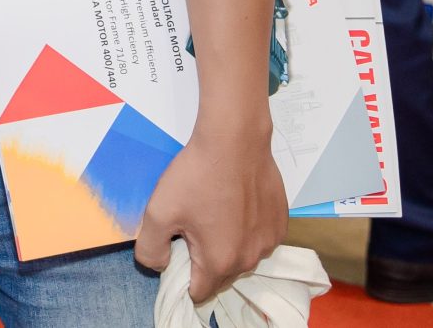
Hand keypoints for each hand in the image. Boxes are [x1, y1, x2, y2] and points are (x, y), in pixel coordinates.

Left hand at [137, 126, 286, 303]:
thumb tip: (159, 266)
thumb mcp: (158, 212)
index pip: (200, 293)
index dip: (183, 277)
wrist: (234, 141)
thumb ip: (151, 249)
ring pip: (242, 258)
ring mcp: (269, 241)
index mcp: (220, 262)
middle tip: (191, 227)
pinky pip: (258, 239)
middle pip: (222, 277)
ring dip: (228, 246)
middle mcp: (250, 259)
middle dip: (205, 261)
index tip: (176, 252)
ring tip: (212, 213)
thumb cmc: (196, 176)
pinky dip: (246, 231)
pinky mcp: (280, 223)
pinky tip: (234, 205)